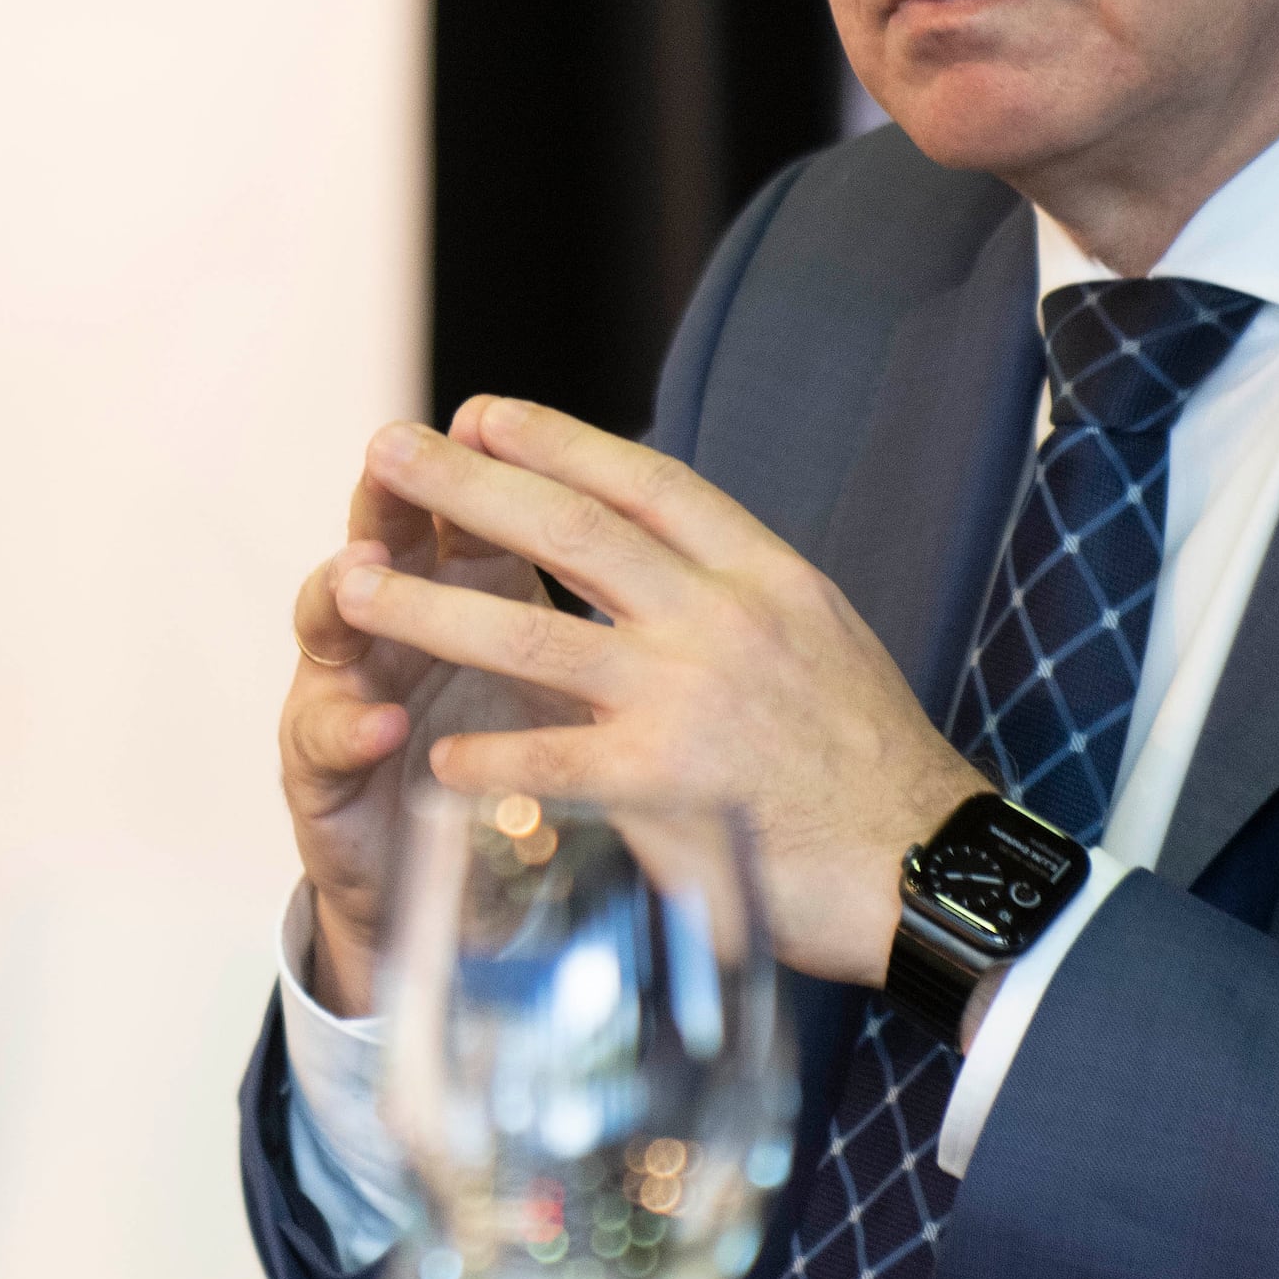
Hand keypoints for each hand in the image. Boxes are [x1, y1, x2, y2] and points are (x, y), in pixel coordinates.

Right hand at [277, 442, 577, 1011]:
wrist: (464, 901)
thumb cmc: (534, 779)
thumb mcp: (576, 700)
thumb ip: (596, 633)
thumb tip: (678, 562)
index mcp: (462, 600)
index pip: (464, 514)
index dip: (475, 472)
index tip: (489, 421)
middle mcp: (395, 633)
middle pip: (383, 544)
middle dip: (389, 501)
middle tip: (391, 455)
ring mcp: (347, 698)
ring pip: (329, 629)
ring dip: (348, 601)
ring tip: (357, 582)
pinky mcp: (322, 781)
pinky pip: (325, 746)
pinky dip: (352, 731)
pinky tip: (384, 726)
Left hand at [319, 395, 984, 982]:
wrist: (931, 867)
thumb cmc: (871, 761)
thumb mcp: (816, 636)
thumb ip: (729, 595)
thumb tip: (646, 554)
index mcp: (762, 574)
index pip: (644, 482)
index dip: (556, 440)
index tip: (482, 411)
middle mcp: (722, 619)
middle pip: (571, 529)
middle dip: (465, 485)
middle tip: (385, 450)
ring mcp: (691, 701)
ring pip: (533, 636)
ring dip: (429, 606)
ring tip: (347, 586)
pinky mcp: (668, 789)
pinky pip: (551, 765)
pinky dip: (486, 760)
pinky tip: (430, 758)